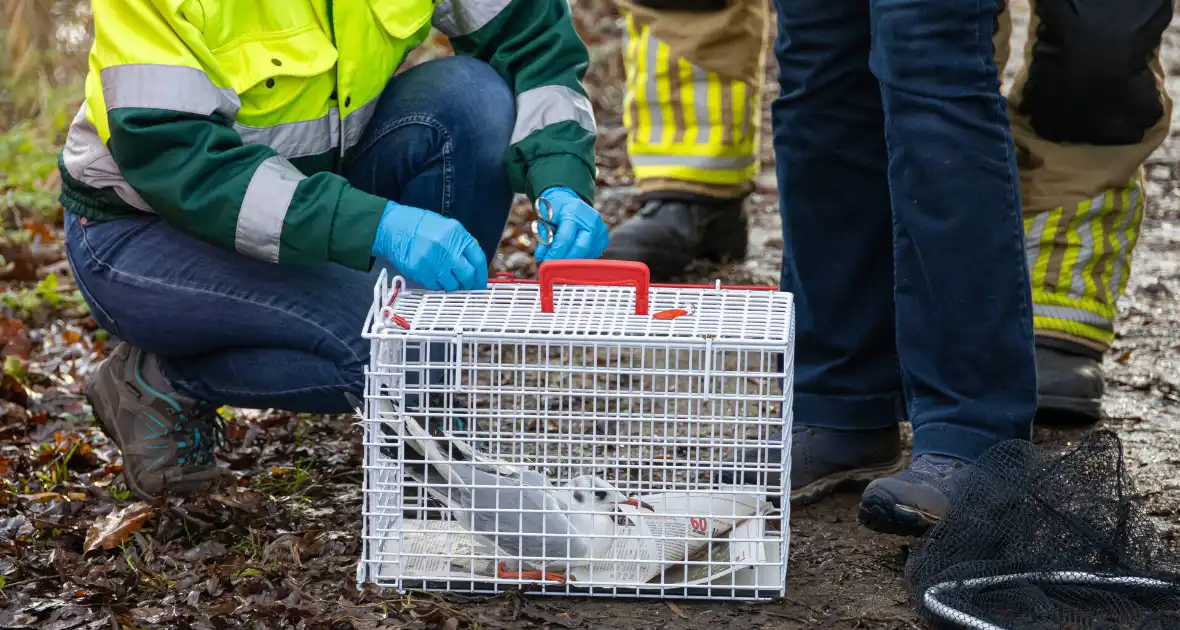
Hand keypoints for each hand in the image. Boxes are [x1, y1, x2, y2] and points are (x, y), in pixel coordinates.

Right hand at [371, 201, 487, 290]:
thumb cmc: (419, 225)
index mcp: (457, 234)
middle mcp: (448, 248)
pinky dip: (436, 285)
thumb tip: (472, 263)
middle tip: (465, 286)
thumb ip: (460, 243)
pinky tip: (431, 276)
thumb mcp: (446, 227)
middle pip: (467, 275)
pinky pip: (435, 286)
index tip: (480, 283)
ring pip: (452, 284)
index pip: (478, 259)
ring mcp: (434, 261)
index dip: (481, 275)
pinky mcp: (421, 271)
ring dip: (451, 286)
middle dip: (468, 284)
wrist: (392, 227)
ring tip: (445, 279)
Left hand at [534, 187, 608, 261]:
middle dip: (566, 261)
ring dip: (572, 261)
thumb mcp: (544, 218)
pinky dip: (579, 258)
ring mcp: (600, 230)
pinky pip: (591, 254)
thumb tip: (541, 256)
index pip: (565, 238)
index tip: (546, 264)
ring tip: (560, 260)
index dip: (555, 253)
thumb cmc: (555, 210)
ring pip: (586, 254)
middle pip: (580, 248)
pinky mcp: (604, 239)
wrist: (570, 200)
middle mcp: (591, 221)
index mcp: (574, 212)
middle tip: (554, 269)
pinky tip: (570, 255)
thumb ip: (543, 236)